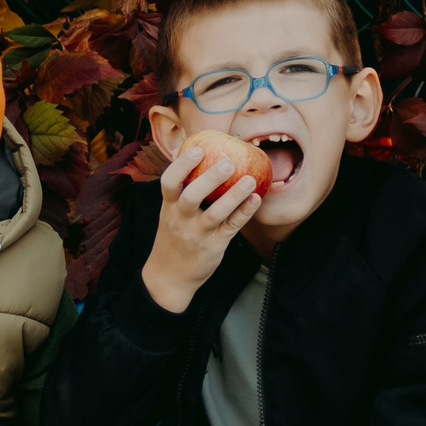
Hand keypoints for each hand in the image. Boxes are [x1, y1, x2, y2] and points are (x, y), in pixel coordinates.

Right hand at [141, 143, 261, 313]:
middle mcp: (181, 219)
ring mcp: (198, 233)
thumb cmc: (173, 237)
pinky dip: (245, 213)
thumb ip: (178, 188)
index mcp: (168, 207)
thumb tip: (183, 150)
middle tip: (228, 163)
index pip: (169, 182)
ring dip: (234, 195)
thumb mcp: (169, 213)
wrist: (170, 277)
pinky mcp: (215, 245)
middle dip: (209, 179)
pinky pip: (232, 227)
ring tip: (250, 179)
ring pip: (216, 213)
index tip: (198, 149)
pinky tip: (257, 199)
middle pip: (191, 196)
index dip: (182, 165)